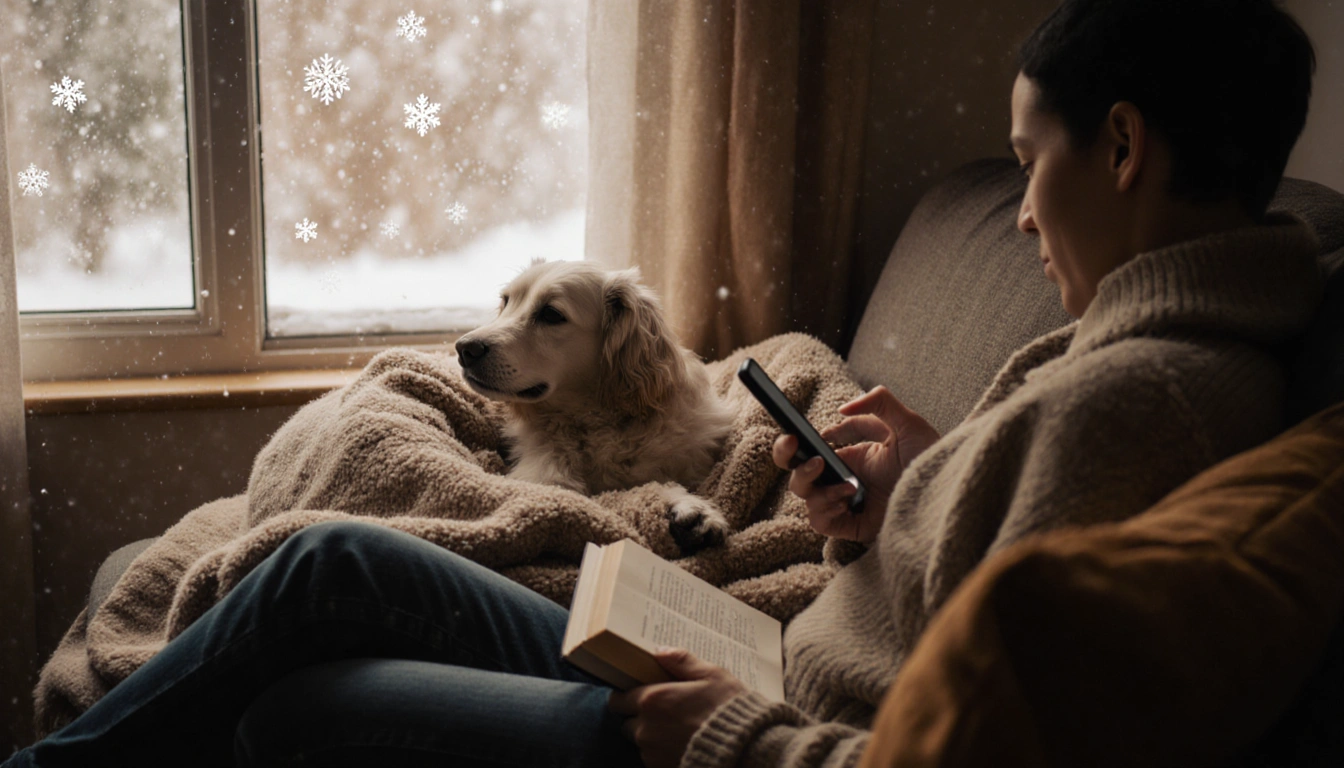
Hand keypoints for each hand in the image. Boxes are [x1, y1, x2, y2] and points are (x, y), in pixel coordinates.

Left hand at [607, 647, 747, 767]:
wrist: (745, 749)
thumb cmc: (728, 709)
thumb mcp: (711, 675)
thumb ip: (681, 661)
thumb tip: (660, 651)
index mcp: (652, 700)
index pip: (618, 699)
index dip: (627, 696)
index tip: (638, 694)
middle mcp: (645, 728)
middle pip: (626, 722)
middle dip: (638, 717)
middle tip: (662, 712)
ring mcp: (652, 752)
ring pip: (640, 742)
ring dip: (651, 735)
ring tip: (677, 729)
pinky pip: (653, 758)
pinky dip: (662, 752)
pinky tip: (682, 744)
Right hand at [772, 386, 938, 544]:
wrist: (950, 490)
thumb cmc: (933, 456)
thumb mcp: (909, 422)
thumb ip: (879, 401)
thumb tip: (840, 411)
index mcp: (851, 455)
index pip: (810, 451)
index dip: (793, 445)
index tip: (795, 438)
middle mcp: (845, 479)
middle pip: (799, 477)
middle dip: (797, 468)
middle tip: (816, 462)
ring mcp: (849, 504)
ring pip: (808, 500)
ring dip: (821, 491)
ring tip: (851, 487)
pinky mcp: (855, 525)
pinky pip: (821, 523)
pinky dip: (825, 513)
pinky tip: (848, 503)